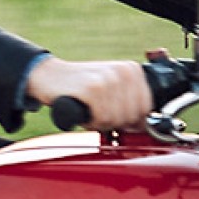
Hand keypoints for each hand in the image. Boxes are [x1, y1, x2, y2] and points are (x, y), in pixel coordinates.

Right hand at [25, 57, 150, 130]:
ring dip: (101, 122)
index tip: (115, 114)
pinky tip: (83, 110)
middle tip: (99, 111)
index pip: (147, 109)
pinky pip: (102, 119)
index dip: (131, 120)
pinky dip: (91, 122)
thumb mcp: (113, 90)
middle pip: (132, 117)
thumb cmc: (82, 87)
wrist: (50, 75)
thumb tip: (149, 128)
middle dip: (115, 122)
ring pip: (117, 120)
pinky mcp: (92, 88)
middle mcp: (123, 71)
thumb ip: (133, 105)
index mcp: (132, 70)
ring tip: (90, 109)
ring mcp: (108, 78)